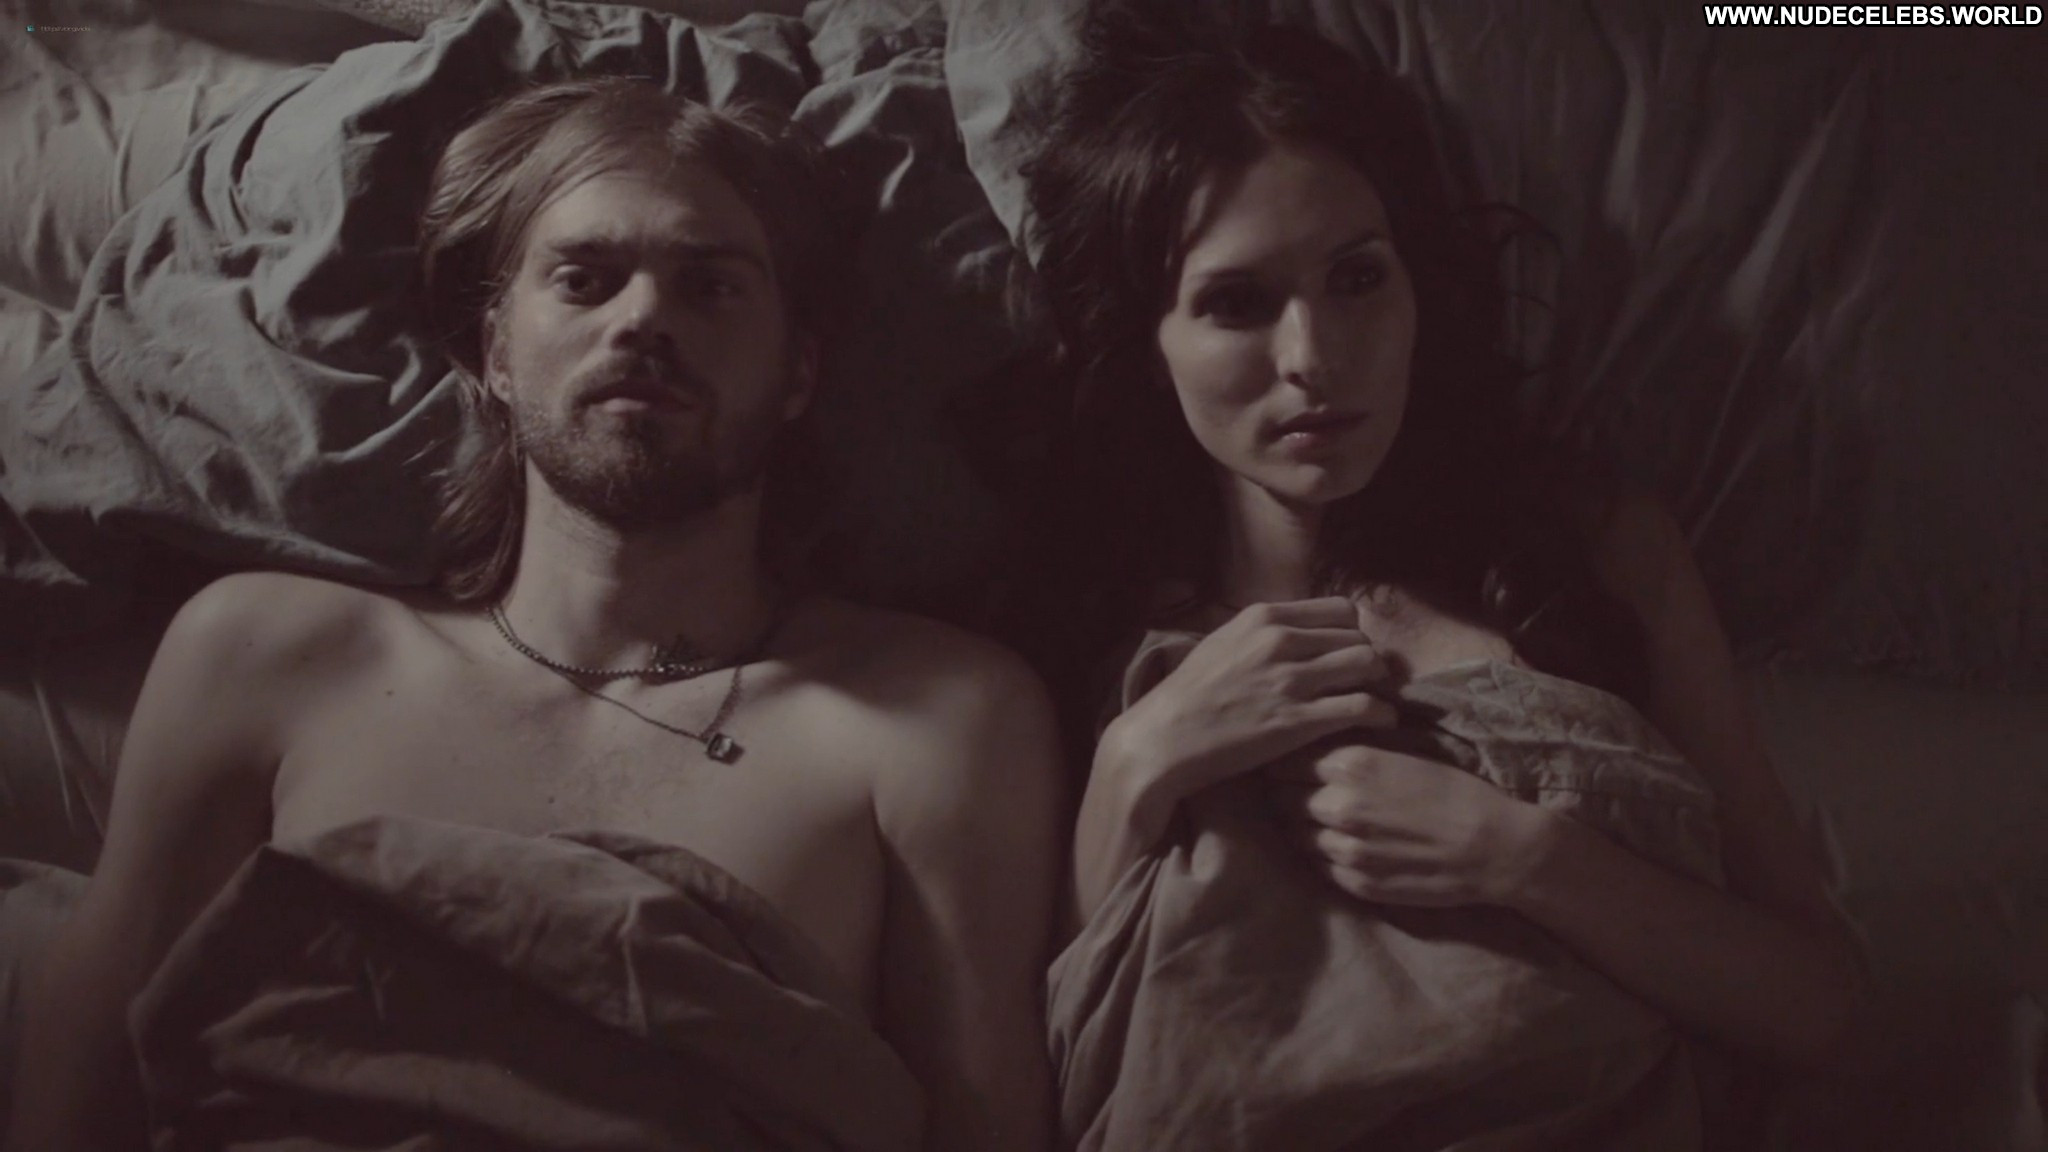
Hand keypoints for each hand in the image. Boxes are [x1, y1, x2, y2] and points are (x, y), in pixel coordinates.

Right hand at [1114, 598, 1397, 802]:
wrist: (1163, 739)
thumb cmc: (1188, 696)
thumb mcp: (1222, 643)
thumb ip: (1262, 632)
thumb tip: (1297, 631)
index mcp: (1262, 618)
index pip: (1340, 610)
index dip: (1354, 634)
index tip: (1350, 654)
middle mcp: (1279, 641)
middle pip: (1358, 638)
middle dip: (1369, 660)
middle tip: (1368, 682)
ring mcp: (1290, 681)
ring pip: (1367, 665)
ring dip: (1380, 683)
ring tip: (1377, 700)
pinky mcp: (1298, 721)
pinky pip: (1362, 707)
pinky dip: (1382, 713)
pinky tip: (1382, 722)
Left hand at [1265, 740, 1553, 907]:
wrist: (1494, 847)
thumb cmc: (1457, 792)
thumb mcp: (1404, 754)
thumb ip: (1357, 752)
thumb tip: (1319, 746)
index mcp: (1352, 766)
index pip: (1287, 759)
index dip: (1281, 758)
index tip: (1280, 758)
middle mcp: (1340, 807)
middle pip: (1281, 797)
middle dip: (1280, 790)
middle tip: (1281, 787)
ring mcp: (1345, 850)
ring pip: (1294, 834)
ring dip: (1296, 824)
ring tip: (1304, 816)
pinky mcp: (1356, 883)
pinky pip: (1317, 866)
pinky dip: (1318, 853)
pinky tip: (1331, 844)